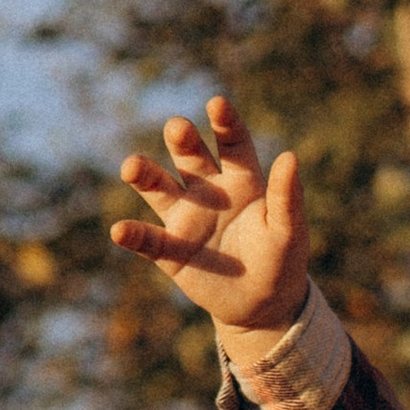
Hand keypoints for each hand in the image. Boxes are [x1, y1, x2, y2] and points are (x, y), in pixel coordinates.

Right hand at [108, 95, 310, 347]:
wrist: (262, 305)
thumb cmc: (281, 259)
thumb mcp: (289, 230)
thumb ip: (287, 196)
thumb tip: (290, 157)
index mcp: (241, 179)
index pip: (232, 143)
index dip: (225, 123)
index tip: (217, 104)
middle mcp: (208, 190)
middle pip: (190, 156)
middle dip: (183, 140)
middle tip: (177, 128)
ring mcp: (186, 218)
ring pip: (160, 188)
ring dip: (145, 175)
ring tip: (132, 167)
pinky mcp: (170, 251)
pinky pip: (149, 240)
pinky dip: (133, 235)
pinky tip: (120, 231)